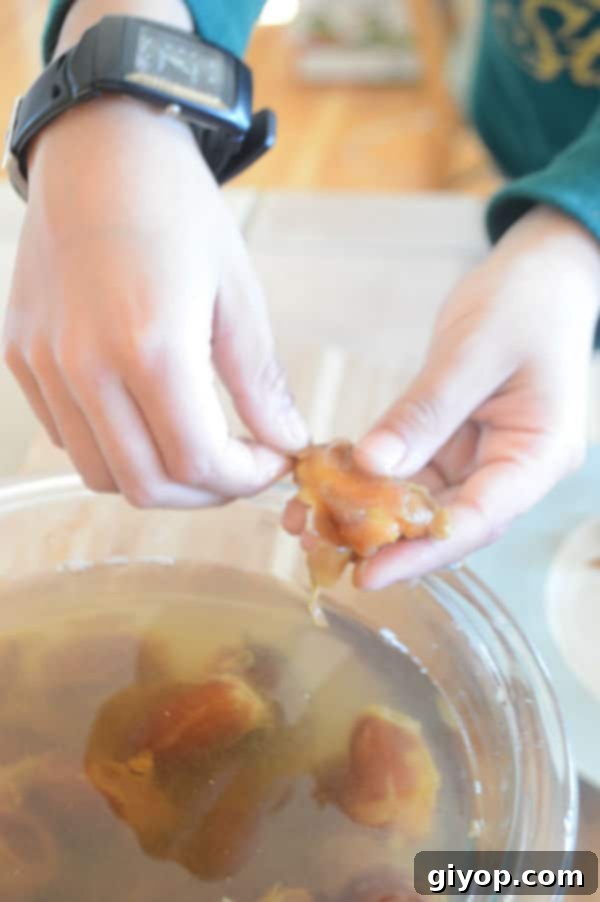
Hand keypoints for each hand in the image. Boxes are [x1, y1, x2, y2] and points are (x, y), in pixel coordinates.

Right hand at [3, 96, 307, 507]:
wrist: (100, 148)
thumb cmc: (178, 209)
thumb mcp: (237, 292)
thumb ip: (260, 381)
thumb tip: (285, 442)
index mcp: (151, 347)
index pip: (199, 462)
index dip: (246, 479)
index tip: (273, 461)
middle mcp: (86, 366)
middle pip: (146, 485)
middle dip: (205, 492)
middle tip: (240, 466)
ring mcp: (45, 364)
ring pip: (101, 473)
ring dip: (157, 476)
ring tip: (196, 445)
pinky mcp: (21, 356)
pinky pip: (68, 435)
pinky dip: (113, 445)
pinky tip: (145, 412)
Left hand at [353, 207, 599, 586]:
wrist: (538, 273)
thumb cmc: (523, 304)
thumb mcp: (473, 353)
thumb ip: (426, 411)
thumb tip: (371, 465)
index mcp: (537, 455)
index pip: (478, 519)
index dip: (422, 552)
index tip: (369, 572)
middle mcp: (510, 467)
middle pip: (445, 521)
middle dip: (383, 539)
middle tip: (320, 546)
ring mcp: (481, 455)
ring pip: (420, 499)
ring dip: (366, 511)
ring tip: (308, 519)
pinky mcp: (453, 440)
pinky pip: (408, 467)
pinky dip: (368, 475)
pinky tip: (325, 478)